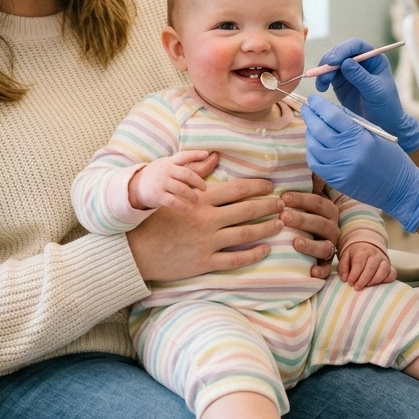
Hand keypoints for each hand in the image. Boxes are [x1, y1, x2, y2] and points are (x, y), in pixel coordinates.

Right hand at [128, 175, 283, 282]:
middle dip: (268, 206)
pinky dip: (253, 254)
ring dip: (265, 228)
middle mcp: (206, 220)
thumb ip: (197, 175)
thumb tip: (214, 156)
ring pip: (245, 234)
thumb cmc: (154, 219)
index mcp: (200, 201)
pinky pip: (235, 259)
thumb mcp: (174, 192)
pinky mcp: (204, 263)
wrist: (135, 250)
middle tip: (283, 203)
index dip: (258, 187)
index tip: (271, 186)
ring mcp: (206, 243)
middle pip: (246, 211)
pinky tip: (265, 249)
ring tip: (280, 223)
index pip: (237, 190)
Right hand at [129, 150, 210, 210]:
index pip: (183, 156)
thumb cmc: (158, 175)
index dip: (195, 154)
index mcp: (169, 162)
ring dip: (192, 195)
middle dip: (198, 181)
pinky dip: (183, 206)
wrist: (136, 185)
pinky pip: (173, 202)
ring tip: (197, 199)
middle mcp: (166, 171)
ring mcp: (161, 183)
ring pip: (181, 189)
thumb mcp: (166, 165)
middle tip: (204, 188)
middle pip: (186, 174)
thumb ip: (181, 165)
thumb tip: (205, 160)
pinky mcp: (158, 196)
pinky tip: (188, 208)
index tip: (206, 154)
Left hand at [280, 178, 339, 278]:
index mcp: (329, 210)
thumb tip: (313, 162)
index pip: (318, 203)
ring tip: (294, 242)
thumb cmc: (309, 212)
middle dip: (302, 219)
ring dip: (310, 245)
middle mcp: (332, 228)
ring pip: (324, 246)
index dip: (302, 199)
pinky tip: (310, 272)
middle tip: (284, 216)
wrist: (321, 236)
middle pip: (320, 224)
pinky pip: (326, 268)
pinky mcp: (326, 263)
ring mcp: (330, 246)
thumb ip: (312, 181)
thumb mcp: (312, 195)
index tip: (284, 197)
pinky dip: (320, 271)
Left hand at [302, 95, 418, 232]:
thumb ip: (352, 120)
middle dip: (310, 116)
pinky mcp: (336, 181)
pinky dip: (312, 151)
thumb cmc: (391, 157)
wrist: (399, 188)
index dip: (319, 105)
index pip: (332, 116)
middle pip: (319, 129)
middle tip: (307, 108)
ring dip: (310, 133)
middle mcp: (347, 153)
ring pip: (314, 146)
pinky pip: (315, 163)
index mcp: (360, 137)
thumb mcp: (376, 133)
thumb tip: (330, 108)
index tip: (313, 99)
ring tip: (312, 126)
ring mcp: (339, 168)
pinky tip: (315, 144)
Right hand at [313, 39, 418, 152]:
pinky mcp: (340, 82)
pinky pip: (327, 76)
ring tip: (321, 84)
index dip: (343, 50)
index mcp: (373, 58)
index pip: (356, 46)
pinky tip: (321, 88)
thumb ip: (361, 77)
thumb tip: (345, 62)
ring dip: (323, 71)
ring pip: (331, 63)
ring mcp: (349, 71)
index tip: (333, 61)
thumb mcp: (375, 91)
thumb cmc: (385, 106)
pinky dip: (321, 80)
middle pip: (340, 52)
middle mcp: (360, 61)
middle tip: (322, 72)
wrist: (383, 124)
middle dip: (329, 60)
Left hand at [338, 241, 394, 289]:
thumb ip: (343, 267)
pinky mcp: (390, 266)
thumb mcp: (345, 257)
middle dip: (364, 279)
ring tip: (368, 286)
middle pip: (371, 267)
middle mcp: (374, 254)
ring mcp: (383, 260)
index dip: (354, 274)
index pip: (359, 262)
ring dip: (375, 280)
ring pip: (383, 269)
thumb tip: (345, 279)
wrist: (367, 246)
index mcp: (362, 251)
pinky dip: (387, 280)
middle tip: (357, 288)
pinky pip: (392, 273)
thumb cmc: (355, 255)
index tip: (350, 283)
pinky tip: (379, 284)